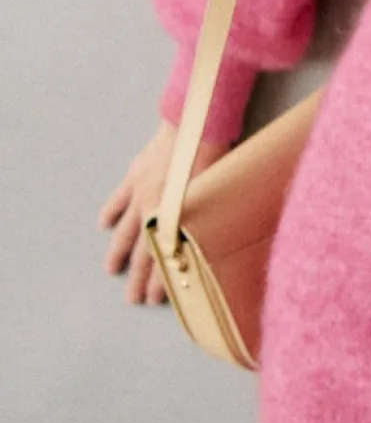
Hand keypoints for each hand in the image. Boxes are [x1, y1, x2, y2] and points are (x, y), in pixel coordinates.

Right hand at [97, 117, 228, 305]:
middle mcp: (152, 207)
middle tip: (133, 300)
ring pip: (125, 229)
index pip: (165, 256)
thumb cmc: (214, 157)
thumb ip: (208, 220)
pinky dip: (110, 212)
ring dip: (118, 252)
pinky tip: (104, 225)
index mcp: (173, 214)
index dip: (161, 279)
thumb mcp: (215, 194)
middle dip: (139, 277)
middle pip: (143, 249)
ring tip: (111, 270)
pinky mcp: (136, 173)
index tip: (158, 300)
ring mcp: (140, 190)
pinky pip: (119, 198)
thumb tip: (214, 244)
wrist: (196, 122)